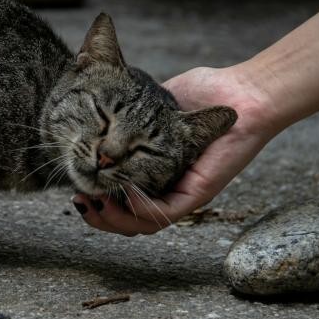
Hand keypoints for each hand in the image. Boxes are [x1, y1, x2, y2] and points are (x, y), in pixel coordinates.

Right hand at [73, 65, 279, 235]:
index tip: (76, 186)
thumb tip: (96, 113)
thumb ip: (129, 113)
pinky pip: (164, 214)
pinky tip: (125, 194)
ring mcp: (182, 193)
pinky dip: (141, 209)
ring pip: (142, 225)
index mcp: (153, 172)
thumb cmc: (205, 92)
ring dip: (114, 219)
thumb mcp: (152, 104)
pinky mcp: (197, 194)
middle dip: (98, 216)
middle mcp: (166, 188)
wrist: (242, 92)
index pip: (120, 198)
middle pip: (126, 220)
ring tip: (95, 201)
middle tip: (79, 199)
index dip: (96, 199)